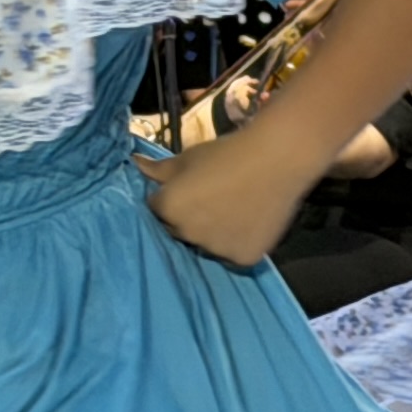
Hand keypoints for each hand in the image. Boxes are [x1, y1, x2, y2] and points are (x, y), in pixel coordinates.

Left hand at [139, 125, 311, 265]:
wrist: (277, 159)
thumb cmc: (228, 153)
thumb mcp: (188, 158)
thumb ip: (158, 169)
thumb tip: (134, 165)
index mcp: (169, 208)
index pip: (157, 211)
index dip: (173, 200)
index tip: (191, 190)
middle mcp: (187, 233)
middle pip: (180, 232)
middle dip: (189, 219)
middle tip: (213, 199)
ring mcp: (215, 249)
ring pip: (207, 245)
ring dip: (214, 233)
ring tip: (235, 210)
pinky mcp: (242, 258)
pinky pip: (233, 254)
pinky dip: (238, 242)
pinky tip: (249, 223)